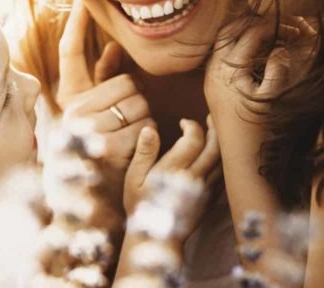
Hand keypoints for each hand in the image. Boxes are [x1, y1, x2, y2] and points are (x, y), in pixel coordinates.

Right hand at [57, 0, 153, 169]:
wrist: (90, 193)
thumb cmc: (97, 145)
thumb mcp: (96, 111)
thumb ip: (103, 79)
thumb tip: (116, 47)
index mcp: (70, 96)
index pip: (70, 51)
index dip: (76, 25)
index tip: (81, 0)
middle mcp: (73, 108)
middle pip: (125, 81)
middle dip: (135, 98)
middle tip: (128, 115)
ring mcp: (88, 127)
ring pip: (138, 102)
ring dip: (143, 118)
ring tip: (130, 133)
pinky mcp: (106, 146)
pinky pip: (144, 125)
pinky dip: (148, 136)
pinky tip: (136, 146)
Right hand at [123, 117, 219, 237]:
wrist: (156, 238)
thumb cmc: (140, 205)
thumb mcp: (133, 177)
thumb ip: (144, 152)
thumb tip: (150, 128)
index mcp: (173, 169)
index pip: (193, 139)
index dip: (191, 126)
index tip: (183, 123)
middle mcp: (193, 178)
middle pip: (214, 148)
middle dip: (213, 129)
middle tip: (209, 118)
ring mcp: (205, 190)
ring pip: (222, 161)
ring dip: (220, 144)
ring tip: (214, 132)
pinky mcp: (210, 200)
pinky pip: (222, 175)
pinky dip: (222, 161)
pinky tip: (216, 155)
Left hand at [204, 17, 304, 124]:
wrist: (243, 160)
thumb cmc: (261, 129)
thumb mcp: (274, 96)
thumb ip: (279, 66)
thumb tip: (281, 46)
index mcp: (227, 68)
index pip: (252, 33)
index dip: (278, 27)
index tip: (301, 27)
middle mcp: (213, 68)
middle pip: (232, 30)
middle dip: (260, 24)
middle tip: (288, 27)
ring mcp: (210, 76)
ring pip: (226, 41)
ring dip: (250, 35)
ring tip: (278, 36)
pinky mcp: (213, 84)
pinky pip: (225, 55)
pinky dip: (243, 47)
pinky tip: (263, 52)